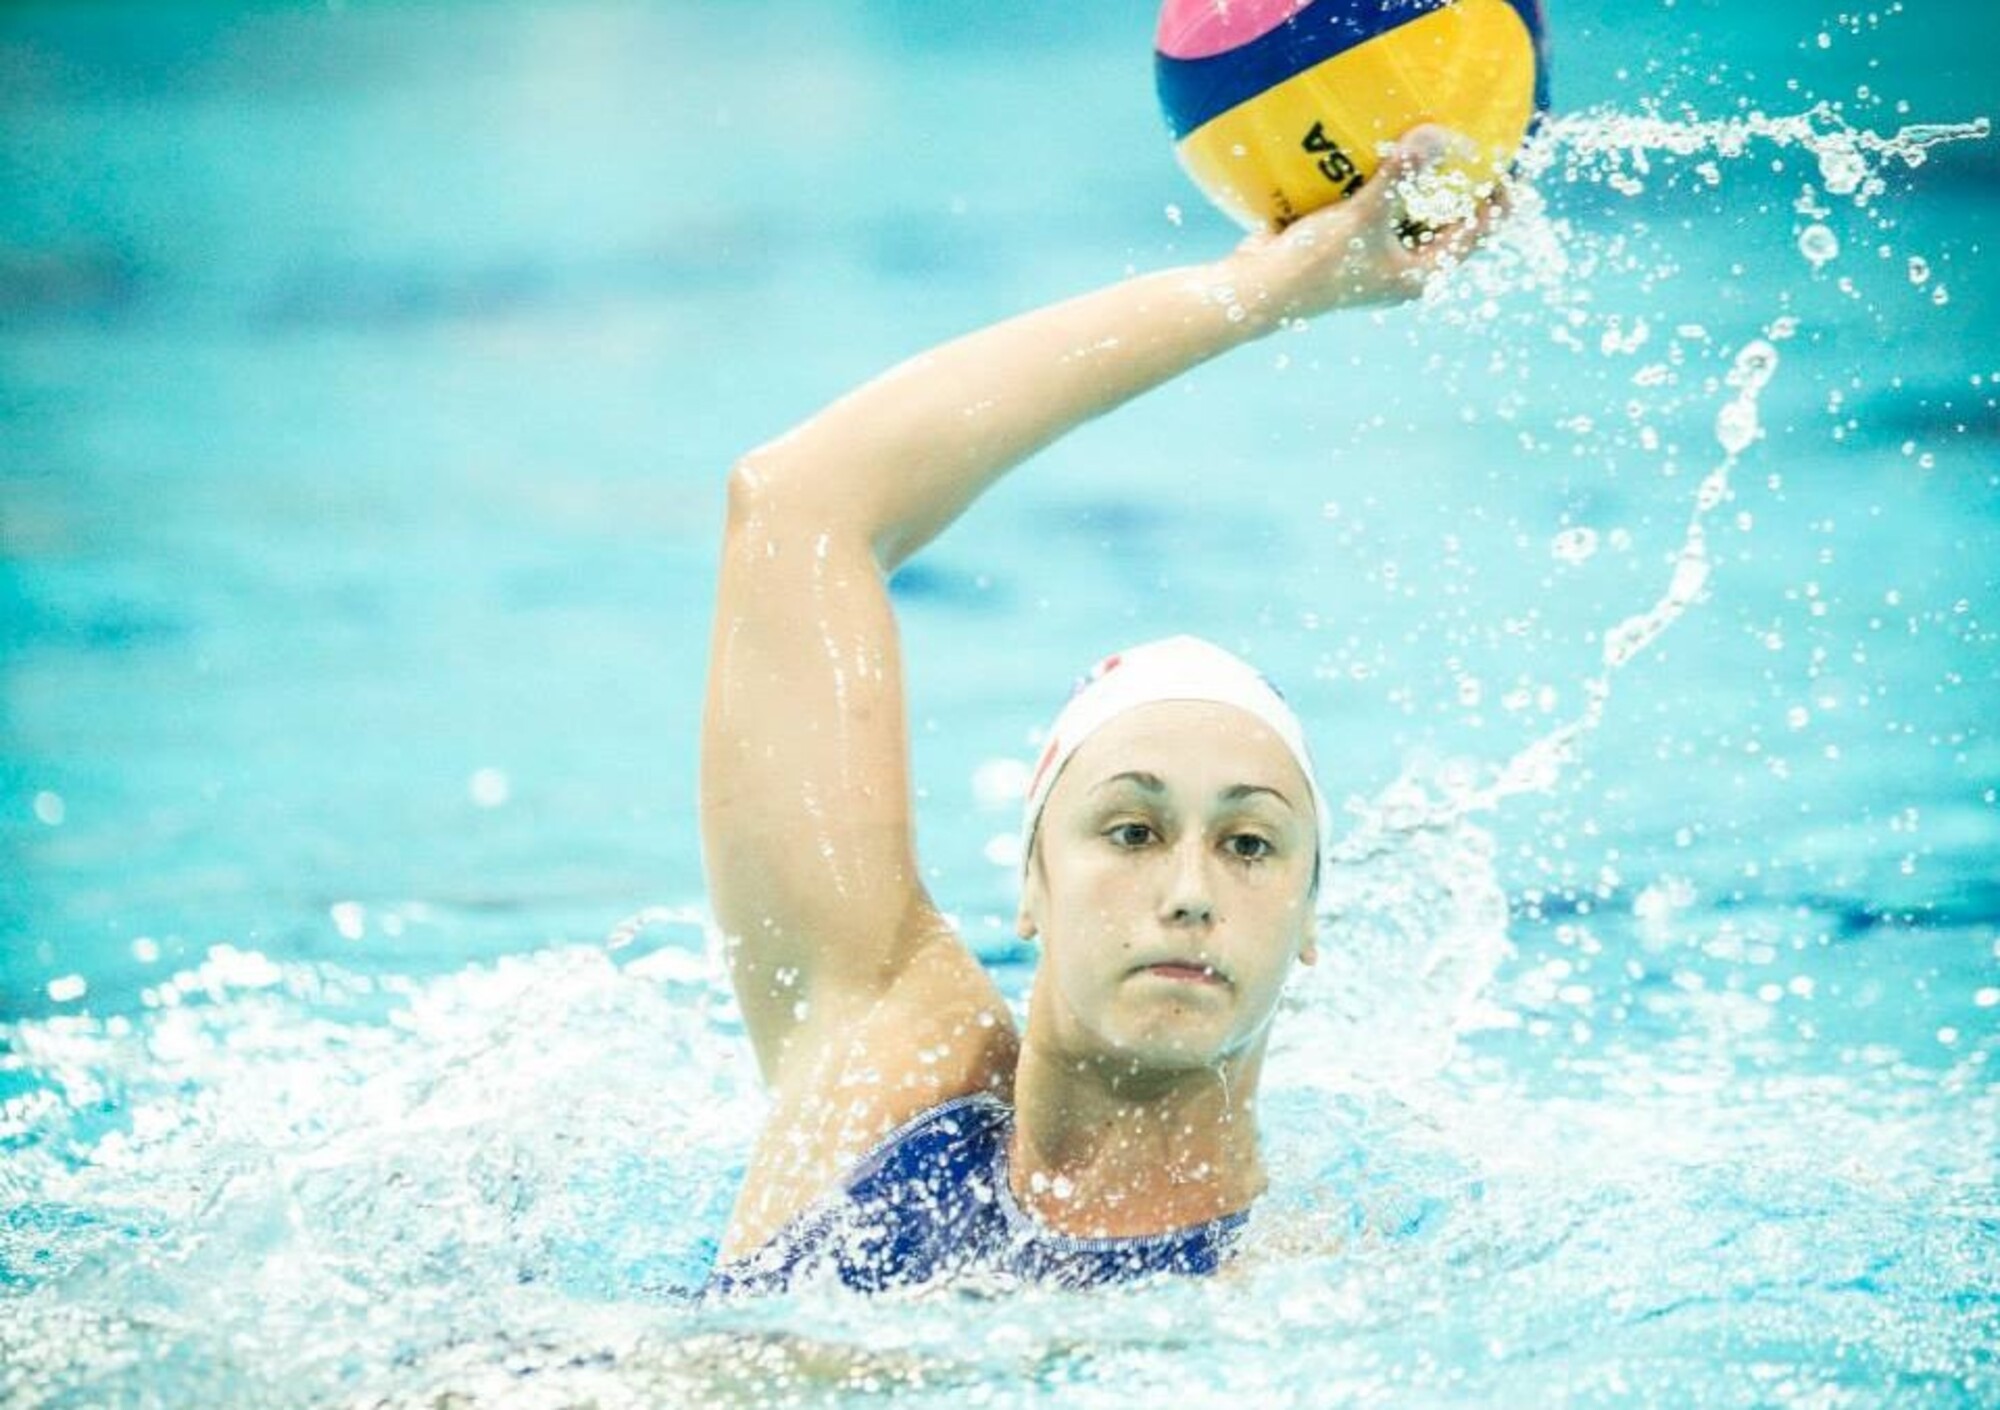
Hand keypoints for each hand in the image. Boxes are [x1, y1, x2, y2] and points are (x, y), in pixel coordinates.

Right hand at [1225, 124, 1511, 322]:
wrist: (1257, 290)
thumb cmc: (1315, 263)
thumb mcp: (1363, 215)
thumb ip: (1402, 175)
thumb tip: (1439, 136)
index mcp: (1418, 274)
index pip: (1476, 235)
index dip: (1497, 199)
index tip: (1501, 163)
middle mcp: (1402, 271)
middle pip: (1447, 223)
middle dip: (1458, 188)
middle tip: (1469, 145)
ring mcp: (1374, 260)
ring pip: (1411, 216)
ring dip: (1419, 185)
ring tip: (1428, 144)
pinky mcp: (1347, 246)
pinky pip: (1377, 210)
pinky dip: (1383, 186)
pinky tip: (1377, 155)